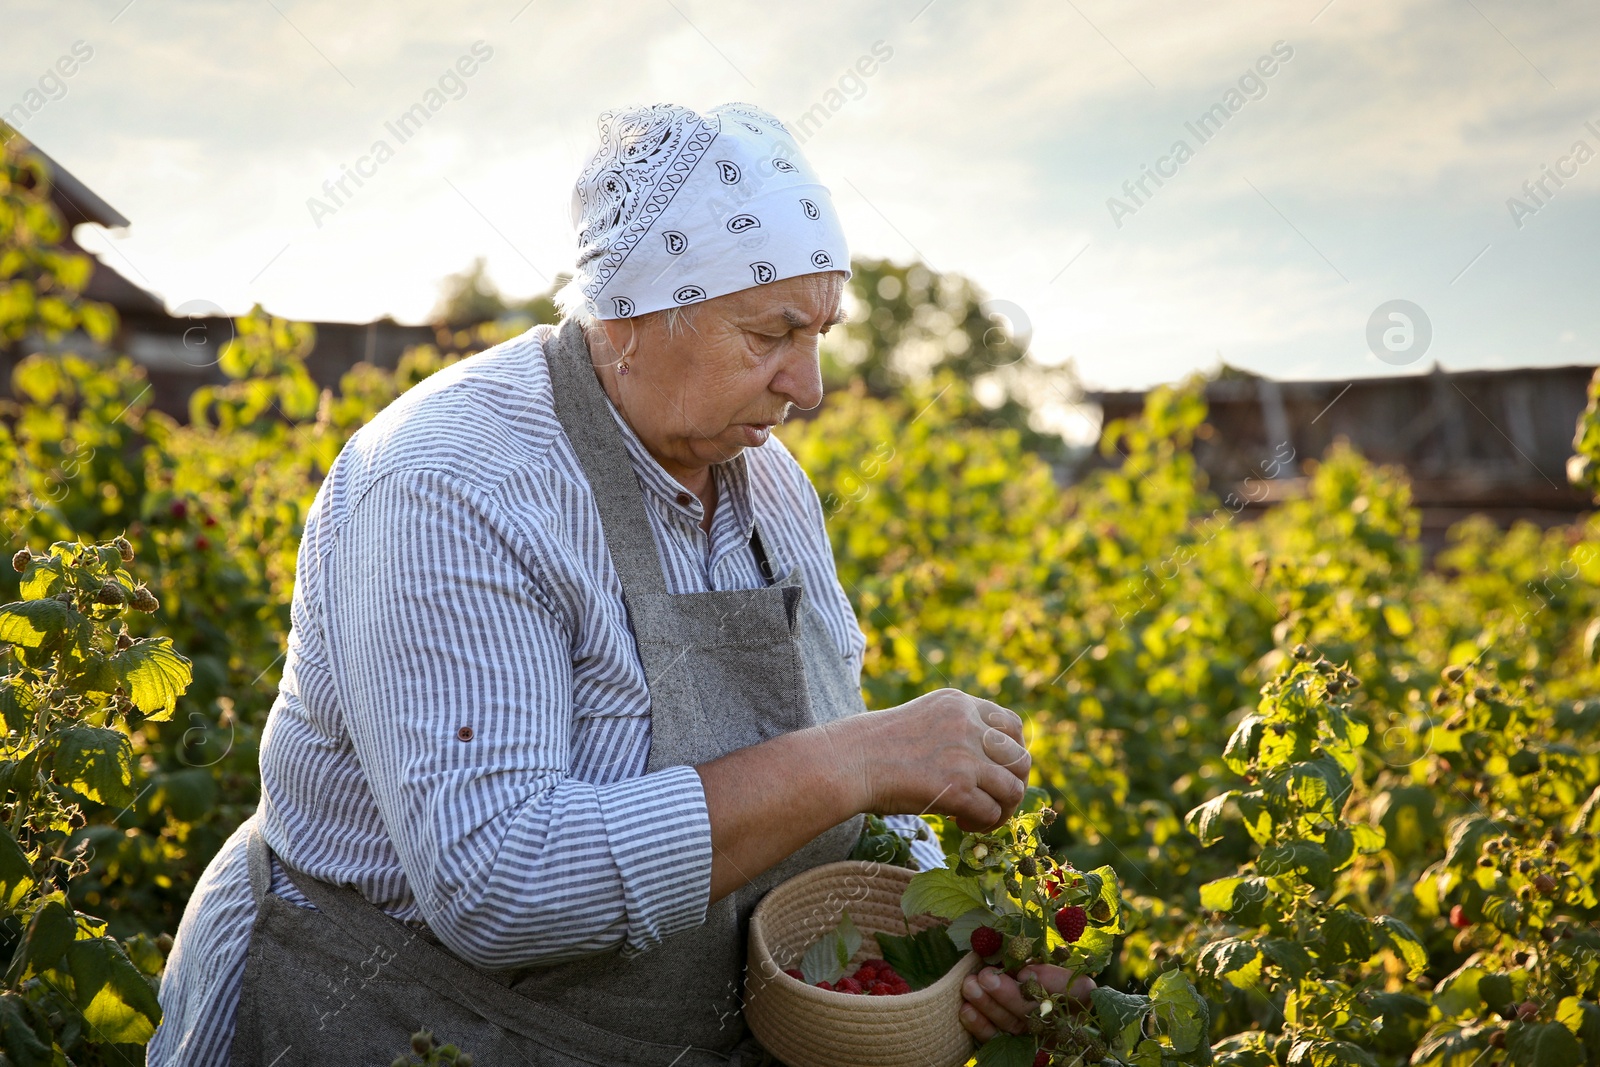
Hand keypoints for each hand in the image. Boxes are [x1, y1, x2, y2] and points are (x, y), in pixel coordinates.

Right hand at [827, 688, 1029, 831]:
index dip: (1011, 754)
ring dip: (1002, 809)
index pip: (1011, 725)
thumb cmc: (874, 746)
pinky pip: (991, 812)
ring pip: (1014, 788)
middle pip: (1021, 758)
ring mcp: (966, 756)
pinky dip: (982, 824)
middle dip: (1013, 784)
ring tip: (981, 816)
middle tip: (993, 800)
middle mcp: (968, 725)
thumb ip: (954, 730)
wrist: (849, 761)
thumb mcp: (921, 720)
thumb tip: (983, 763)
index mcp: (959, 704)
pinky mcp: (959, 788)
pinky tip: (961, 823)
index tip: (996, 772)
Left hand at [959, 964, 1095, 1040]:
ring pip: (1015, 1025)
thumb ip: (1035, 955)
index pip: (1078, 990)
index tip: (1025, 969)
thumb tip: (1019, 965)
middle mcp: (1062, 1018)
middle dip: (1008, 994)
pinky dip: (980, 1026)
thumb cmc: (1036, 966)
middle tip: (986, 976)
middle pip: (1038, 1011)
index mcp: (1078, 994)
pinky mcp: (1016, 1046)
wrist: (1022, 991)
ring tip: (970, 985)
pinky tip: (966, 1009)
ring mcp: (1037, 1035)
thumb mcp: (1042, 955)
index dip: (1051, 982)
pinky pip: (997, 1040)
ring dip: (989, 1006)